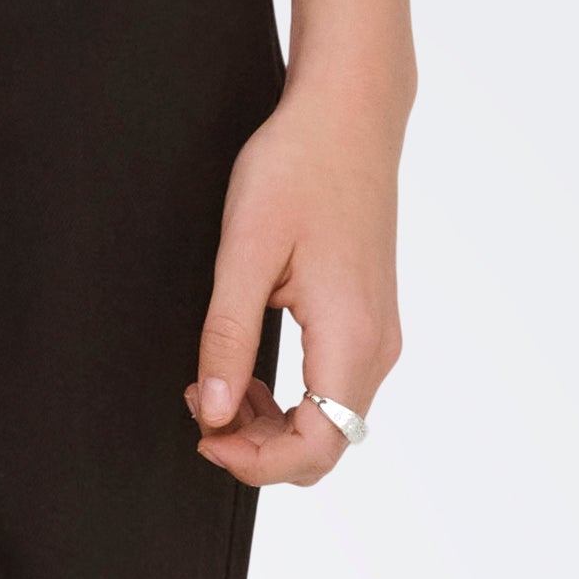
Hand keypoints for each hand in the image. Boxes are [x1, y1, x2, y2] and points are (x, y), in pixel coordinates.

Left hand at [187, 75, 408, 488]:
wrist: (348, 115)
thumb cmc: (298, 167)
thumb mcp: (244, 251)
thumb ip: (228, 338)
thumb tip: (216, 412)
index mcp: (350, 336)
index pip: (316, 446)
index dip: (256, 462)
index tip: (206, 436)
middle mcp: (376, 346)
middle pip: (324, 446)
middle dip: (257, 449)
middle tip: (201, 409)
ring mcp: (378, 335)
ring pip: (328, 423)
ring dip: (268, 425)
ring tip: (213, 386)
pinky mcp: (368, 322)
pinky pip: (331, 391)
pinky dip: (286, 400)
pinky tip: (244, 371)